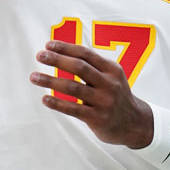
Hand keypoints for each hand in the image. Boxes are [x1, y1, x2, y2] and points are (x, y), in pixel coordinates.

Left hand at [31, 40, 153, 148]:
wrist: (135, 124)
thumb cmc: (115, 95)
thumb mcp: (111, 76)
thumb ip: (92, 66)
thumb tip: (61, 52)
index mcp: (112, 69)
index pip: (86, 53)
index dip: (66, 48)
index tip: (48, 45)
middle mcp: (109, 83)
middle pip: (79, 67)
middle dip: (57, 59)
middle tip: (39, 55)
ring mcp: (104, 101)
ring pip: (73, 88)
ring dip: (50, 81)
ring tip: (34, 77)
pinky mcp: (98, 118)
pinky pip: (73, 109)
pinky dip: (57, 103)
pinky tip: (44, 98)